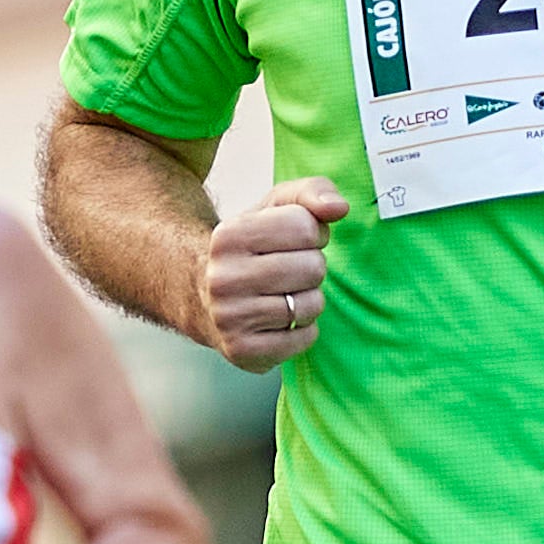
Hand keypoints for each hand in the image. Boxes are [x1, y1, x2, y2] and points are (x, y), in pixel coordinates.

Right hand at [205, 179, 348, 371]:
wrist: (204, 297)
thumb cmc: (253, 248)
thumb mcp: (275, 208)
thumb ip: (311, 192)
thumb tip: (339, 207)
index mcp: (228, 235)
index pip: (305, 227)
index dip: (311, 234)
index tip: (292, 242)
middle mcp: (223, 277)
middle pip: (313, 268)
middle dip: (311, 268)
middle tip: (288, 272)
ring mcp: (230, 317)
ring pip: (310, 305)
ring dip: (307, 300)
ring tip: (283, 296)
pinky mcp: (242, 351)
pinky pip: (305, 338)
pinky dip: (303, 330)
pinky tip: (280, 321)